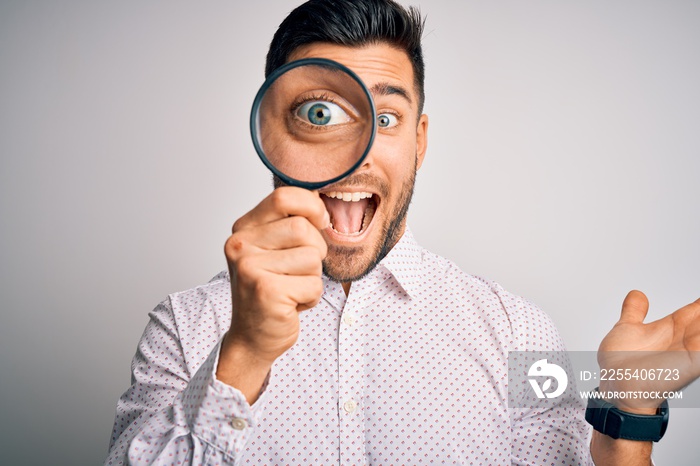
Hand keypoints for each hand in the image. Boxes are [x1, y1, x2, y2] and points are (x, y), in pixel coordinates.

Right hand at [217, 187, 328, 400]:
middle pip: (303, 228)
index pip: (284, 196)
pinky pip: (313, 284)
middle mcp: (241, 244)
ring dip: (312, 277)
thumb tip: (324, 200)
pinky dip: (311, 297)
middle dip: (315, 250)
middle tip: (299, 270)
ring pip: (312, 257)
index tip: (320, 222)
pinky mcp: (266, 291)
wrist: (252, 337)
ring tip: (292, 288)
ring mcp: (250, 267)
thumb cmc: (271, 290)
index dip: (312, 207)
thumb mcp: (276, 250)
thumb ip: (291, 223)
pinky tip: (291, 305)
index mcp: (243, 228)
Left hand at [597, 290, 699, 412]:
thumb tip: (637, 294)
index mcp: (671, 328)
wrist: (616, 385)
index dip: (699, 304)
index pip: (694, 310)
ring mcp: (688, 351)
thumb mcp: (627, 328)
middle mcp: (682, 339)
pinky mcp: (691, 364)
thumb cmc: (620, 363)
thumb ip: (634, 311)